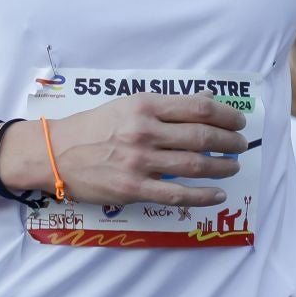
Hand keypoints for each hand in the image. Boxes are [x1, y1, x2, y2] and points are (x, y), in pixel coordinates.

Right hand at [2, 93, 249, 207]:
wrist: (54, 153)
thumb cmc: (93, 126)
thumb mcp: (127, 104)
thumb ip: (166, 105)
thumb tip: (206, 101)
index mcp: (144, 105)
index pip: (198, 107)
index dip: (226, 115)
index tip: (238, 121)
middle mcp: (144, 131)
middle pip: (202, 136)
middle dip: (229, 142)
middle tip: (241, 145)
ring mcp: (139, 162)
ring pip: (194, 165)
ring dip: (221, 167)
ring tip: (232, 166)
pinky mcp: (133, 188)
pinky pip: (176, 194)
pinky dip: (202, 195)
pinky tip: (217, 194)